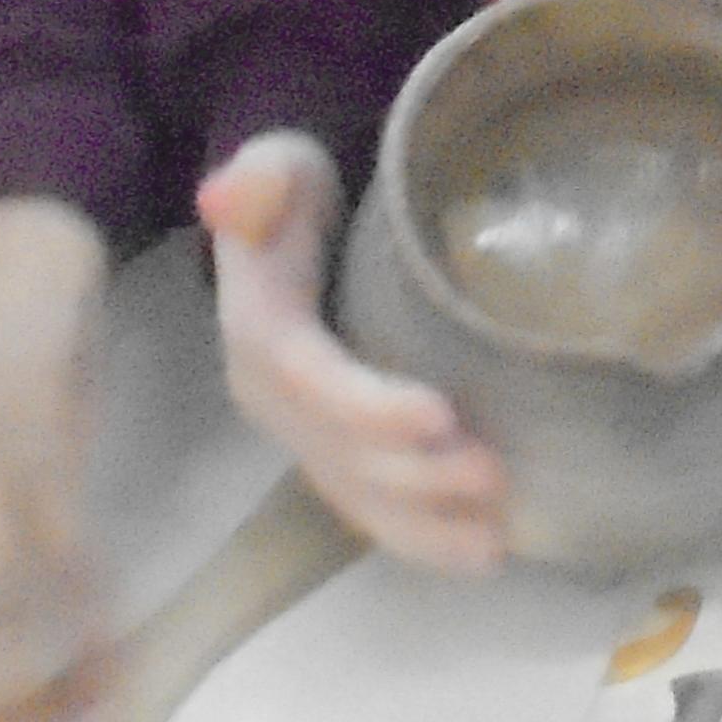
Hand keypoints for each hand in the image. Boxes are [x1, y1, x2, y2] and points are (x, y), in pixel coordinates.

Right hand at [200, 132, 511, 573]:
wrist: (291, 224)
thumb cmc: (301, 190)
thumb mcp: (282, 166)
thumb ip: (264, 177)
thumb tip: (228, 195)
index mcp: (260, 331)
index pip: (311, 379)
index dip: (369, 405)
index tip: (442, 414)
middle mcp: (272, 398)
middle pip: (339, 453)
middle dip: (412, 477)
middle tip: (494, 476)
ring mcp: (302, 433)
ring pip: (355, 495)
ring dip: (421, 526)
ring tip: (494, 542)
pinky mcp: (332, 452)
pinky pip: (368, 506)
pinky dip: (419, 536)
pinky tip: (479, 555)